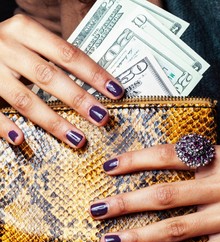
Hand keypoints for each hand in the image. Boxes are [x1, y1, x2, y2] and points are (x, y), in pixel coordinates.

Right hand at [0, 15, 123, 146]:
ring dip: (53, 121)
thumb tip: (92, 80)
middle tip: (101, 117)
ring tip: (77, 139)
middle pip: (49, 77)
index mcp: (25, 31)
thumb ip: (53, 56)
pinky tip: (21, 139)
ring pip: (25, 99)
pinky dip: (4, 126)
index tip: (115, 91)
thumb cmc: (8, 45)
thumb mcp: (28, 40)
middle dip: (79, 99)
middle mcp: (8, 47)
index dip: (93, 74)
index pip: (68, 54)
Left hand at [90, 145, 219, 241]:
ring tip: (109, 241)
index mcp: (219, 161)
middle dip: (127, 203)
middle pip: (164, 196)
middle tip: (96, 209)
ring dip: (139, 237)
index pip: (168, 156)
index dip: (136, 160)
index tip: (109, 166)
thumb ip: (199, 158)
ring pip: (175, 230)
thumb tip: (162, 158)